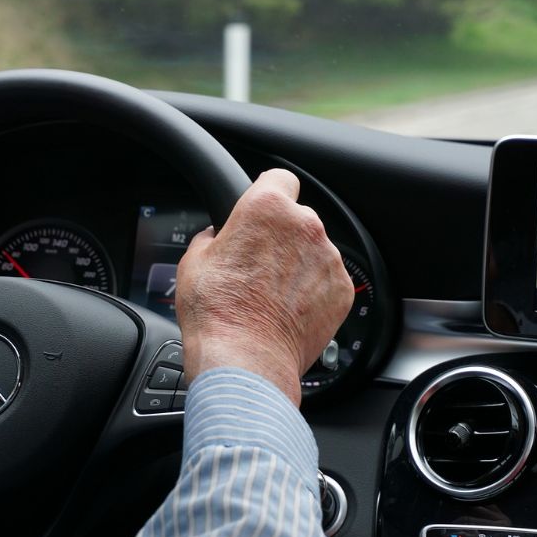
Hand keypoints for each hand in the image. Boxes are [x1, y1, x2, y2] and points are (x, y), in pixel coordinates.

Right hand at [175, 169, 353, 405]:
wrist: (246, 359)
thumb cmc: (218, 311)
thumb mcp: (194, 261)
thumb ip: (213, 236)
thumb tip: (217, 237)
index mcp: (267, 208)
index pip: (279, 178)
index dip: (268, 192)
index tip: (262, 208)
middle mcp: (305, 226)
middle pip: (298, 218)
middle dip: (282, 235)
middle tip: (257, 262)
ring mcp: (328, 259)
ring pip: (315, 250)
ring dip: (299, 264)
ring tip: (271, 293)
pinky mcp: (342, 290)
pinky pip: (328, 280)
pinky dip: (314, 291)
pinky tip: (289, 309)